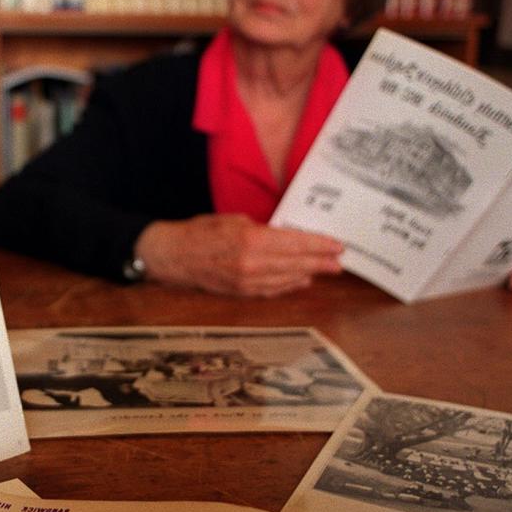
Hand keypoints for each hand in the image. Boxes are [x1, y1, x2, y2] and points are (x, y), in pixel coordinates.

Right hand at [134, 214, 342, 296]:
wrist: (172, 256)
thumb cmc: (200, 232)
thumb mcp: (232, 220)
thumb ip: (261, 229)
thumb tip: (285, 237)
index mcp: (250, 239)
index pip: (294, 243)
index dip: (318, 245)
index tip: (336, 245)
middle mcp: (252, 262)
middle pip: (296, 263)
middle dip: (320, 262)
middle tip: (339, 262)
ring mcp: (246, 280)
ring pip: (286, 279)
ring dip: (308, 274)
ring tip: (325, 271)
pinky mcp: (240, 291)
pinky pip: (271, 290)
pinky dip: (289, 285)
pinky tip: (301, 281)